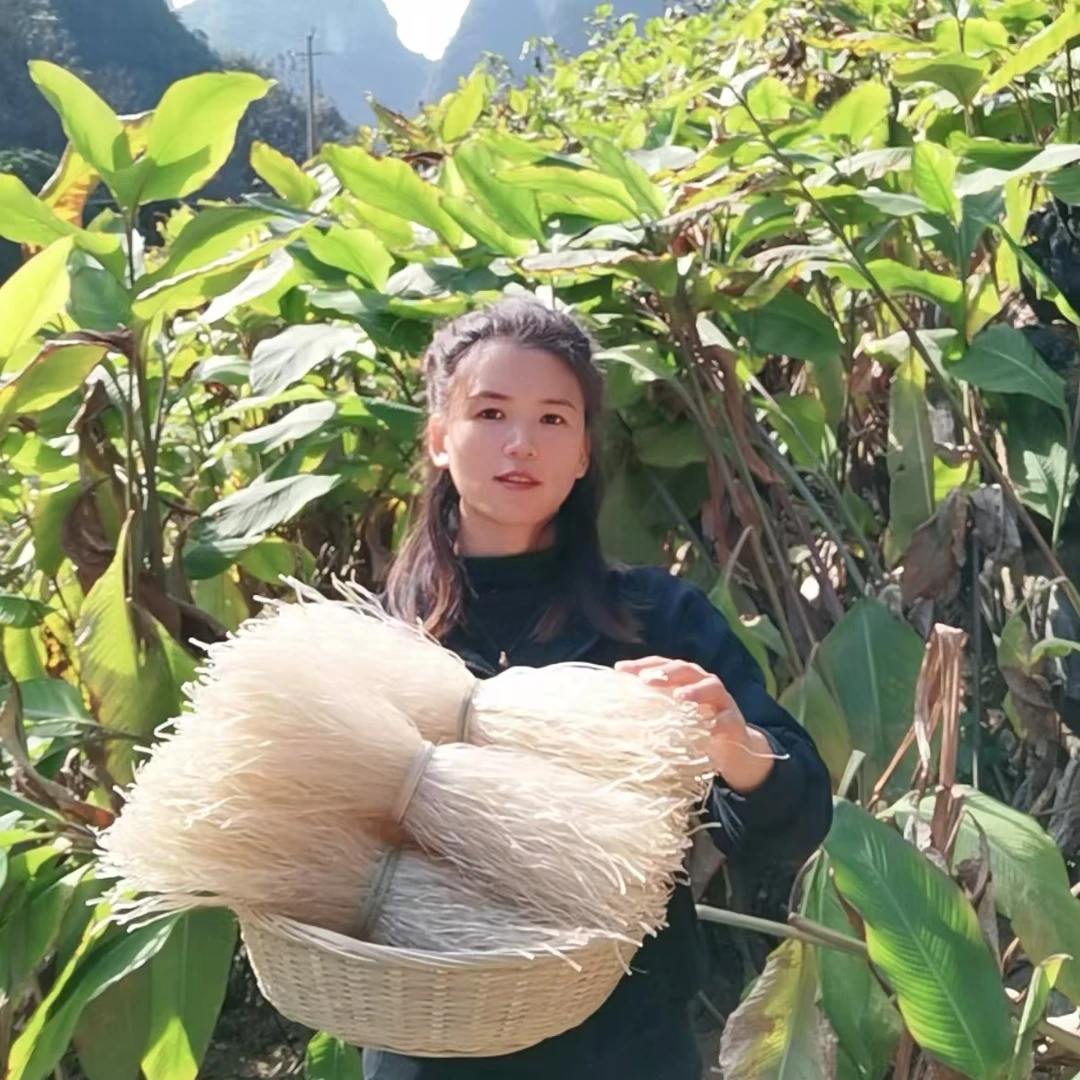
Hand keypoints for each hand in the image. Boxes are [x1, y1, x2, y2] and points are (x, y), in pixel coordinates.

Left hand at [614, 656, 775, 793]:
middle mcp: (701, 682)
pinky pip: (727, 718)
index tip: (619, 669)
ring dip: (694, 691)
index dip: (640, 664)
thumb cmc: (693, 728)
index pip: (660, 665)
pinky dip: (718, 721)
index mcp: (682, 678)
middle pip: (684, 669)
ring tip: (680, 697)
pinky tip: (710, 725)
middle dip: (665, 672)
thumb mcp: (670, 716)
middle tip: (646, 679)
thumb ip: (650, 709)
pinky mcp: (734, 721)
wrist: (732, 749)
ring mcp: (720, 699)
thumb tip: (612, 711)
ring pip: (709, 687)